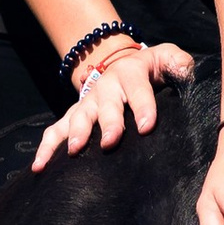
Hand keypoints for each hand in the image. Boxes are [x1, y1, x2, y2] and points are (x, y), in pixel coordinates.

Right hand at [31, 37, 194, 169]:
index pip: (137, 89)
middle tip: (109, 142)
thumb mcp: (167, 57)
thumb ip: (178, 62)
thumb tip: (184, 69)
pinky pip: (56, 131)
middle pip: (105, 105)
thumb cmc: (151, 69)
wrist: (121, 66)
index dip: (142, 106)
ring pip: (77, 118)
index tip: (146, 127)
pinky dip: (46, 147)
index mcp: (130, 73)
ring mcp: (87, 103)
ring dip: (75, 134)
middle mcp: (105, 87)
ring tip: (74, 151)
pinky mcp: (73, 117)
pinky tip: (39, 167)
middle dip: (107, 123)